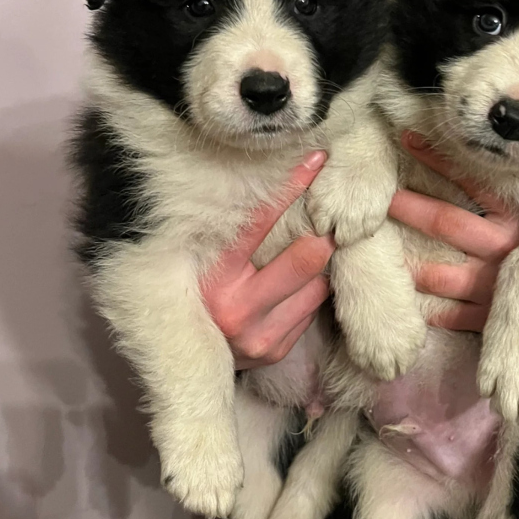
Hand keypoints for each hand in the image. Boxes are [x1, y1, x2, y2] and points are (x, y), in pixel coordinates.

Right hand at [201, 151, 334, 368]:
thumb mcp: (205, 262)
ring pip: (317, 285)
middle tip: (332, 218)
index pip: (259, 222)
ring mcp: (260, 334)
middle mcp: (236, 309)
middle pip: (305, 258)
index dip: (291, 188)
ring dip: (320, 267)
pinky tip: (300, 287)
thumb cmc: (199, 295)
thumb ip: (233, 233)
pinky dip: (312, 292)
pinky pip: (312, 310)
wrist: (186, 358)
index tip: (315, 160)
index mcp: (214, 277)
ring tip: (315, 253)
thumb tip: (268, 187)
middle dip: (323, 235)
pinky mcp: (276, 350)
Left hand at [389, 133, 518, 377]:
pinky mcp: (494, 320)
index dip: (438, 161)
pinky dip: (433, 310)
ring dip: (413, 265)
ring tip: (379, 252)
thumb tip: (474, 149)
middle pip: (450, 223)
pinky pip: (455, 315)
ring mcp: (498, 285)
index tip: (407, 140)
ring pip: (446, 274)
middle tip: (378, 194)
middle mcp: (506, 248)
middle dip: (412, 207)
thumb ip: (507, 193)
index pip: (473, 182)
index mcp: (518, 219)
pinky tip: (408, 303)